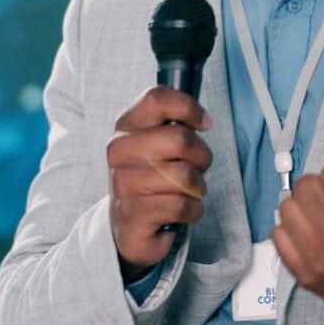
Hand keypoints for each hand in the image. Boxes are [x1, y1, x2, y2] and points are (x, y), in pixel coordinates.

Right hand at [107, 85, 212, 281]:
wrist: (130, 225)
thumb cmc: (154, 177)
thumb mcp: (159, 143)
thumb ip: (176, 123)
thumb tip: (202, 120)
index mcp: (126, 127)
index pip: (157, 99)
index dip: (188, 108)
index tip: (203, 124)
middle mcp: (120, 151)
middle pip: (181, 139)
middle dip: (202, 156)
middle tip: (196, 167)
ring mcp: (124, 184)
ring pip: (186, 175)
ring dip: (198, 187)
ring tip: (185, 192)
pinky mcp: (134, 215)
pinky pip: (182, 205)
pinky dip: (192, 210)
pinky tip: (181, 212)